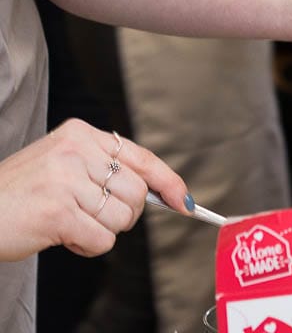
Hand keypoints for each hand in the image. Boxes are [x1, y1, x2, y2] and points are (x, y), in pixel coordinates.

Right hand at [0, 119, 189, 261]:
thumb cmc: (20, 194)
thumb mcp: (61, 163)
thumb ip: (100, 168)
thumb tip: (153, 191)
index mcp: (79, 133)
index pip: (139, 156)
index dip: (166, 180)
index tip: (183, 199)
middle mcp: (76, 150)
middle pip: (135, 192)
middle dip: (122, 215)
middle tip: (90, 218)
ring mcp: (67, 180)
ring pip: (121, 219)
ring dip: (100, 232)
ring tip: (68, 224)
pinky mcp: (59, 212)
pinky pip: (101, 241)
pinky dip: (86, 247)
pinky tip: (61, 236)